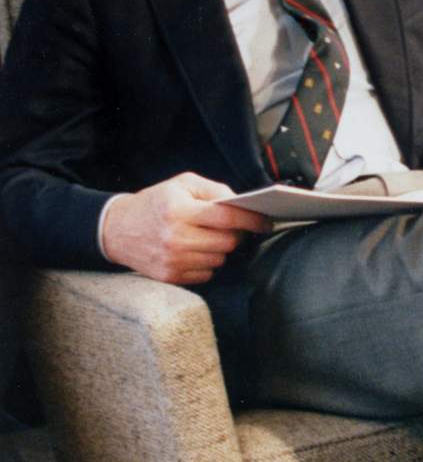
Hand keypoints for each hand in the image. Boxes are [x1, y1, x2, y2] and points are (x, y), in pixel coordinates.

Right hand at [101, 172, 272, 284]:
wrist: (116, 229)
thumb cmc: (156, 202)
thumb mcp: (182, 184)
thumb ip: (215, 190)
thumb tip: (241, 204)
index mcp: (180, 211)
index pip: (228, 217)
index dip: (252, 220)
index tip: (266, 222)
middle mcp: (176, 237)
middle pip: (228, 242)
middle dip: (235, 234)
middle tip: (229, 227)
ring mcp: (172, 260)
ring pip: (220, 259)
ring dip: (219, 249)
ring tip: (204, 237)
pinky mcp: (169, 276)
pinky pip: (207, 274)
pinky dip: (206, 263)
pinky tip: (193, 251)